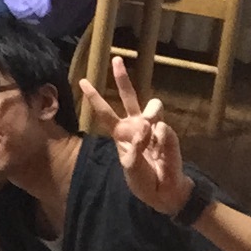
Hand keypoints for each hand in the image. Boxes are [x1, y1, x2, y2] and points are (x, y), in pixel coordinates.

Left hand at [80, 57, 192, 215]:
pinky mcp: (168, 134)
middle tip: (116, 59)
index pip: (104, 112)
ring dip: (151, 115)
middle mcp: (136, 125)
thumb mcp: (131, 166)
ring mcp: (154, 127)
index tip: (82, 80)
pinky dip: (163, 140)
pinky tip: (161, 152)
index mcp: (120, 133)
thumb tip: (148, 125)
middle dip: (121, 78)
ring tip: (150, 134)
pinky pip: (164, 129)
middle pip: (128, 97)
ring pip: (153, 107)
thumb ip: (136, 145)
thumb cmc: (142, 179)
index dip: (94, 96)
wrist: (165, 190)